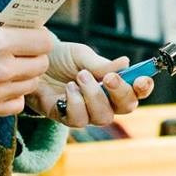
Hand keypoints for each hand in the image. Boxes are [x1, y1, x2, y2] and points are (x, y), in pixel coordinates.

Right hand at [0, 6, 52, 117]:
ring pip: (32, 83)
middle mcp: (3, 69)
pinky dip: (15, 94)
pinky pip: (17, 103)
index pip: (44, 41)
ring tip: (11, 65)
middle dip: (35, 53)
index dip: (41, 35)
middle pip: (41, 63)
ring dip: (26, 73)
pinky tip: (2, 84)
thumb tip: (15, 22)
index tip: (33, 34)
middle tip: (23, 49)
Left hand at [26, 41, 153, 128]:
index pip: (136, 90)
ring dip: (93, 96)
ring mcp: (86, 112)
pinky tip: (68, 88)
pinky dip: (75, 103)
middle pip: (126, 107)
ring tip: (79, 77)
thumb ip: (101, 64)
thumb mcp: (81, 55)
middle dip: (120, 93)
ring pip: (102, 116)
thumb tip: (125, 64)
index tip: (142, 79)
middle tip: (109, 78)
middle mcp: (104, 100)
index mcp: (112, 83)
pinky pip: (78, 120)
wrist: (31, 61)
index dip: (143, 88)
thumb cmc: (60, 58)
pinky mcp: (66, 117)